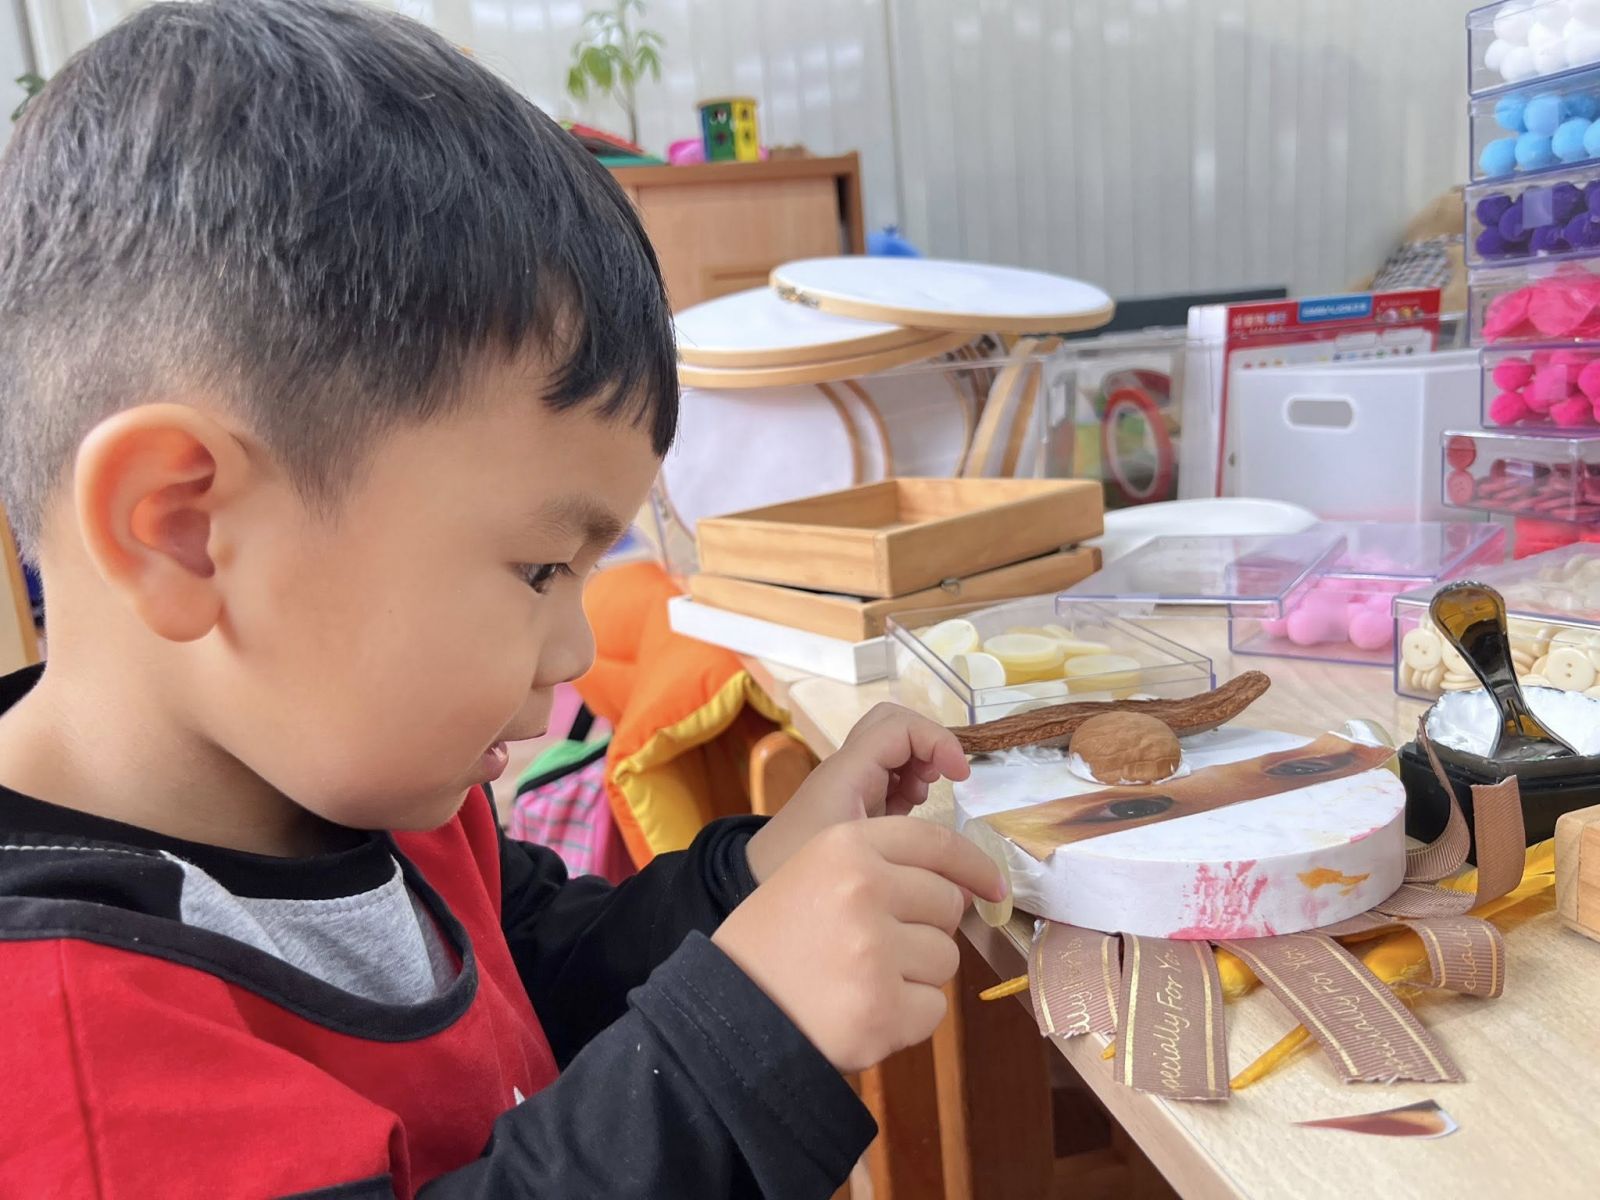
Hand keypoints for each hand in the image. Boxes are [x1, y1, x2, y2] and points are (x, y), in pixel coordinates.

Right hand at [712, 816, 1005, 1072]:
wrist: (725, 1015)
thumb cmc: (772, 943)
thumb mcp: (812, 874)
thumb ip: (880, 868)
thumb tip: (966, 887)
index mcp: (844, 845)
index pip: (936, 842)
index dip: (972, 865)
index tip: (993, 886)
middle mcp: (864, 888)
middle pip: (948, 904)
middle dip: (927, 929)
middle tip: (877, 949)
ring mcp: (875, 951)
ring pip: (945, 959)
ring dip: (915, 975)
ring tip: (860, 981)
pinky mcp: (884, 1010)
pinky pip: (933, 1009)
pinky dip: (907, 1018)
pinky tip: (863, 1012)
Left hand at [745, 703, 969, 882]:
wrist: (750, 881)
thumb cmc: (795, 869)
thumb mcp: (858, 857)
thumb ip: (909, 855)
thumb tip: (963, 874)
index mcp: (847, 772)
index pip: (900, 727)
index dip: (937, 741)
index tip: (960, 777)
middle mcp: (848, 768)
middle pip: (896, 724)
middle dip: (928, 742)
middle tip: (944, 777)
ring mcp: (851, 782)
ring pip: (895, 748)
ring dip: (920, 765)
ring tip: (924, 802)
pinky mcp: (854, 802)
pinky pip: (890, 775)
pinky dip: (910, 786)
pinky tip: (910, 816)